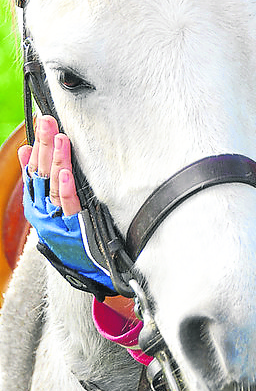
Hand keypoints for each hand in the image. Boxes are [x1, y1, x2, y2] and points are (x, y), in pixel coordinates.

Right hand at [19, 116, 113, 292]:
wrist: (89, 271)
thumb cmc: (75, 235)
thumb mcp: (54, 209)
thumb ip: (43, 182)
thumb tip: (30, 152)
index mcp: (38, 204)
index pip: (34, 168)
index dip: (37, 144)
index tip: (38, 120)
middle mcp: (43, 211)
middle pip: (42, 172)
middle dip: (44, 144)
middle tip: (47, 119)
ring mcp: (57, 220)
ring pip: (54, 185)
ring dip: (56, 160)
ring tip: (58, 138)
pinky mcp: (74, 228)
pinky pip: (69, 206)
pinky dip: (66, 188)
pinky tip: (67, 172)